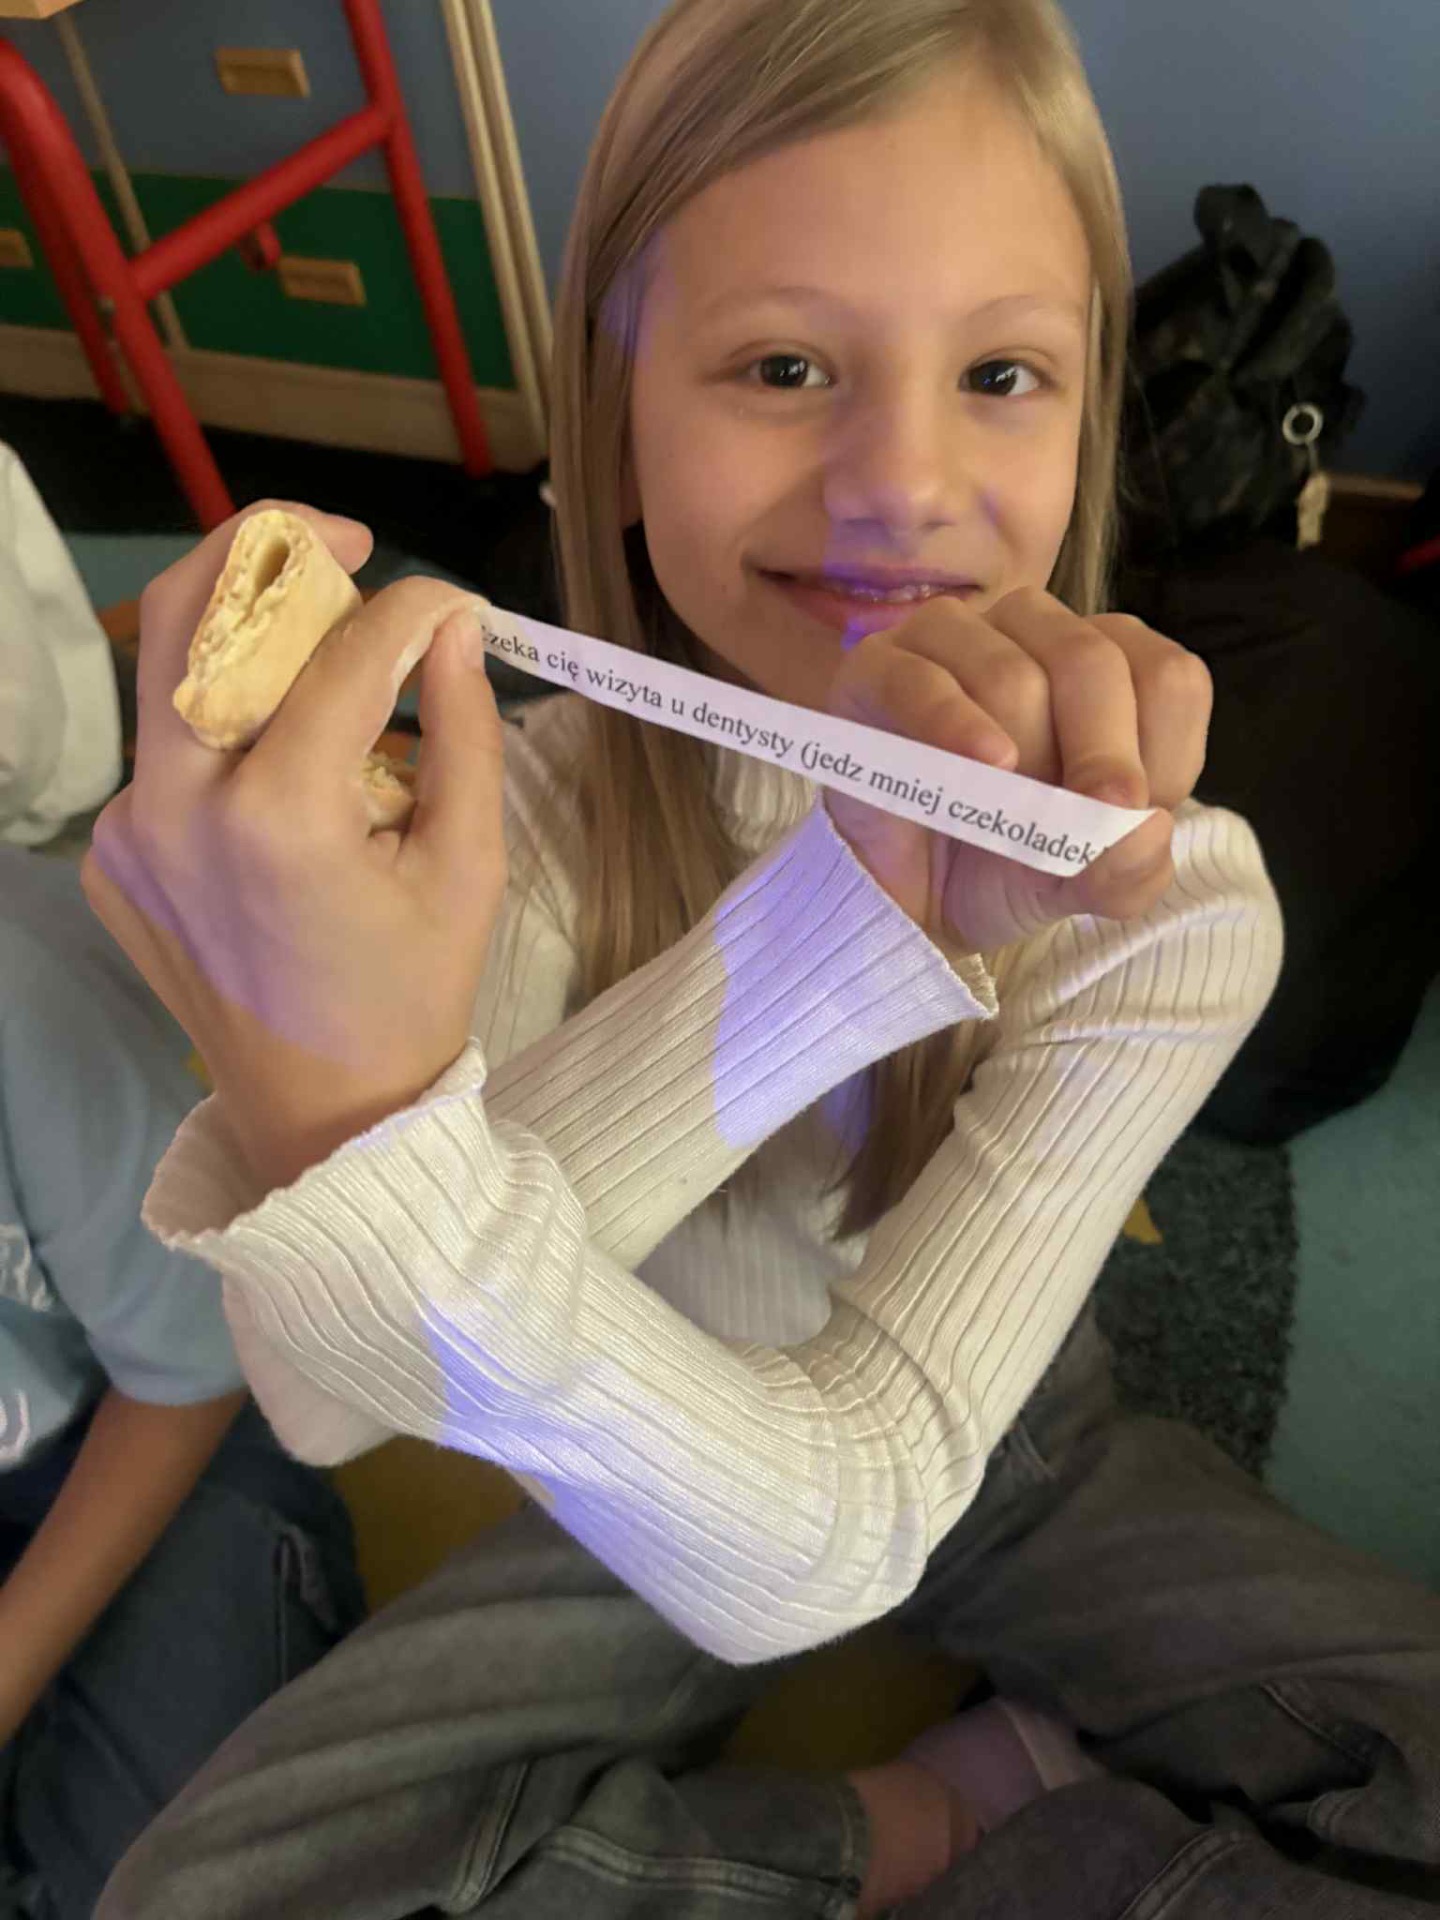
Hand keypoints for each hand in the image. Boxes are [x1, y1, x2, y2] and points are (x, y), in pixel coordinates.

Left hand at [81, 501, 506, 1192]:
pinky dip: (223, 734)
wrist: (325, 1116)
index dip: (408, 608)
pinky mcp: (109, 858)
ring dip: (240, 639)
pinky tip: (285, 774)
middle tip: (341, 545)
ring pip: (164, 679)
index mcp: (278, 818)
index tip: (453, 602)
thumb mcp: (466, 865)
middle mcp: (175, 809)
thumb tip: (452, 627)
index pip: (341, 655)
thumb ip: (462, 730)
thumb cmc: (412, 992)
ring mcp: (125, 834)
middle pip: (187, 614)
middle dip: (267, 550)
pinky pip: (161, 757)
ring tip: (318, 646)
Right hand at [823, 585, 1211, 952]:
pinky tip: (979, 764)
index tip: (1125, 819)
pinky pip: (924, 679)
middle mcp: (1036, 630)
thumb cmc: (1006, 865)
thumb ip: (1130, 869)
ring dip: (1017, 765)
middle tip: (1076, 831)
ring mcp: (953, 639)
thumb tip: (1147, 826)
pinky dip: (954, 726)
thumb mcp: (1083, 885)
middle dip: (1097, 758)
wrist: (906, 899)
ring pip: (1011, 677)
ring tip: (996, 816)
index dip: (1159, 755)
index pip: (1168, 677)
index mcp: (1109, 665)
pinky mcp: (879, 666)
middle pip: (1092, 663)